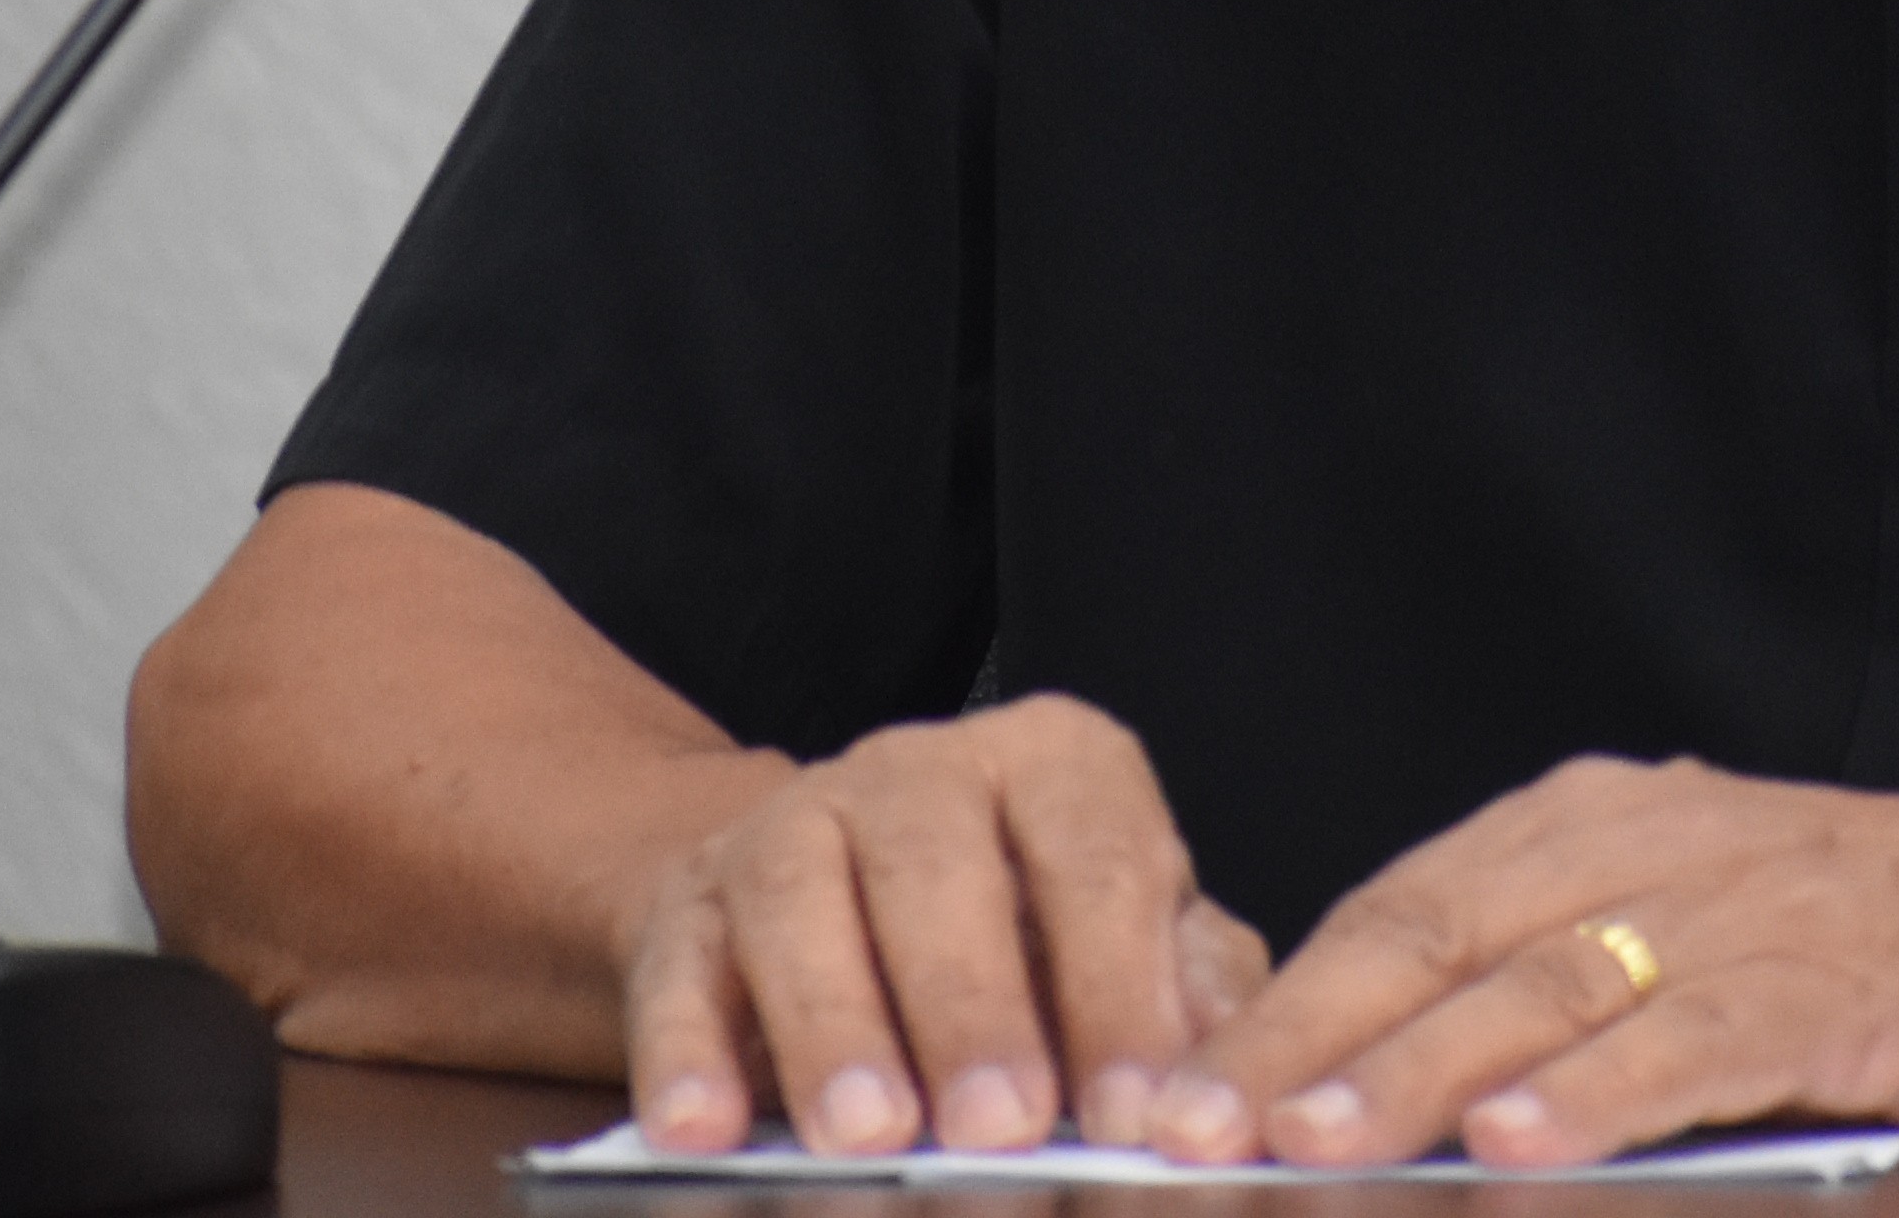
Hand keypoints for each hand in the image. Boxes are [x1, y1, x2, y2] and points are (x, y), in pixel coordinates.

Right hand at [620, 695, 1270, 1155]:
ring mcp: (794, 822)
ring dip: (835, 1025)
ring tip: (868, 1135)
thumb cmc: (1029, 937)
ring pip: (802, 898)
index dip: (1116, 986)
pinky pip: (680, 965)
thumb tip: (1218, 1055)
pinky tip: (705, 1127)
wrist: (853, 906)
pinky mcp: (691, 901)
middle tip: (1000, 1129)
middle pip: (940, 867)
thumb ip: (1187, 984)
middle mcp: (919, 771)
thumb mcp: (1127, 943)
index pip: (1095, 855)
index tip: (1130, 1113)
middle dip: (972, 1007)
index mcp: (1052, 764)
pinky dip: (685, 1050)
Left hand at [1141, 756, 1898, 1169]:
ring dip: (1412, 1079)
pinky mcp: (1846, 994)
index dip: (1274, 1005)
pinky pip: (1697, 1046)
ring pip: (1546, 994)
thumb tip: (1379, 1089)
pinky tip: (1521, 1148)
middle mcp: (1658, 849)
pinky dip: (1599, 1098)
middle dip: (1299, 1050)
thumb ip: (1554, 982)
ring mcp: (1754, 916)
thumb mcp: (1702, 925)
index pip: (1398, 910)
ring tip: (1307, 1150)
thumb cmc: (1895, 940)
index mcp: (1601, 824)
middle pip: (1440, 945)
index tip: (1159, 1095)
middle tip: (1184, 1136)